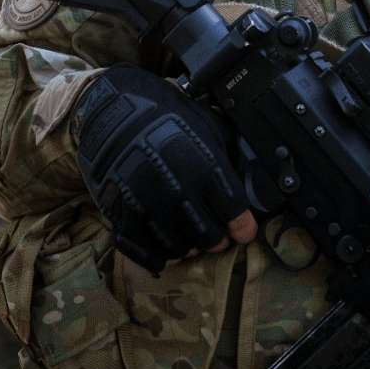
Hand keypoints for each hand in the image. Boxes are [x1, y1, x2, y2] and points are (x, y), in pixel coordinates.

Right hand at [72, 63, 254, 273]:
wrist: (119, 112)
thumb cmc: (169, 118)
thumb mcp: (209, 126)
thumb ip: (229, 155)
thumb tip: (250, 178)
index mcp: (203, 165)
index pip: (232, 211)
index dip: (242, 227)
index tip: (244, 231)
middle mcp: (177, 189)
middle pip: (208, 237)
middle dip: (217, 240)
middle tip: (217, 236)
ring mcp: (147, 204)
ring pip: (178, 248)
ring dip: (188, 247)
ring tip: (189, 238)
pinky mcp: (121, 213)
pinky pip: (144, 251)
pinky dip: (157, 256)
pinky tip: (165, 250)